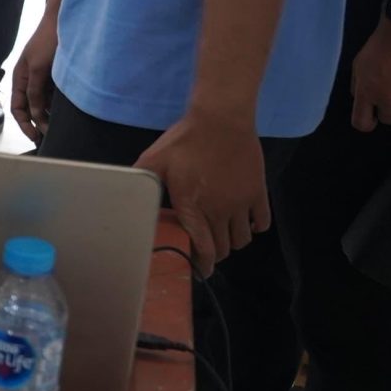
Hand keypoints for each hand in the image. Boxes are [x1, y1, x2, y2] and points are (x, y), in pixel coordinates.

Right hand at [10, 16, 57, 143]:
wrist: (64, 21)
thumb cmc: (47, 41)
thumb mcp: (38, 68)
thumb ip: (35, 92)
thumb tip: (35, 115)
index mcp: (19, 78)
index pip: (17, 108)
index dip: (24, 124)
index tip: (36, 136)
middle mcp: (30, 81)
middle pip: (31, 108)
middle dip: (39, 123)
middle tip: (51, 135)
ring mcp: (44, 79)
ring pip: (44, 103)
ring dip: (51, 114)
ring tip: (61, 126)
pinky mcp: (56, 76)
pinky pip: (55, 95)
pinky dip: (59, 104)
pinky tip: (68, 111)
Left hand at [134, 108, 269, 276]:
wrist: (221, 119)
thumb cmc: (185, 140)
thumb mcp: (154, 159)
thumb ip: (143, 181)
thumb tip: (127, 196)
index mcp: (192, 206)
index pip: (202, 248)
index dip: (201, 264)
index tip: (199, 270)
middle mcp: (219, 211)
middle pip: (223, 248)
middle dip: (213, 253)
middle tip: (206, 249)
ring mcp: (241, 203)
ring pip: (242, 239)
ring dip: (232, 241)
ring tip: (222, 234)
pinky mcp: (258, 193)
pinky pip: (262, 222)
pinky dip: (255, 228)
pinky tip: (245, 222)